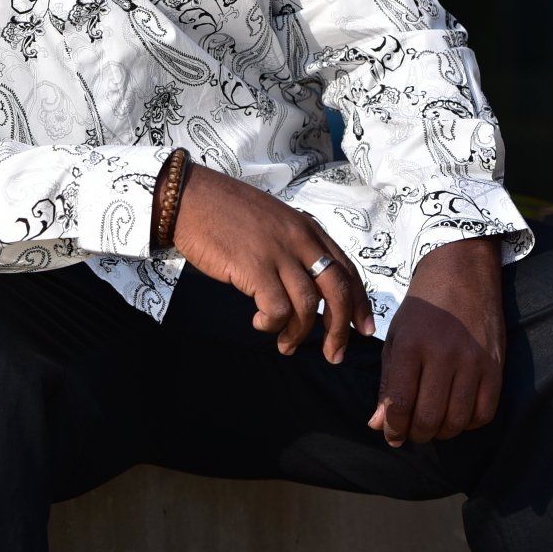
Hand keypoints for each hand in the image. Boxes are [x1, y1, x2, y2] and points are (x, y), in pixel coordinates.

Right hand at [170, 162, 374, 364]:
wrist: (190, 197)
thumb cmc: (225, 210)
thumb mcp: (273, 221)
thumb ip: (293, 245)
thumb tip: (303, 283)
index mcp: (308, 229)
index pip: (347, 270)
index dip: (360, 304)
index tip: (362, 329)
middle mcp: (300, 240)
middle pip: (337, 291)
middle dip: (340, 329)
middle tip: (334, 353)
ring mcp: (278, 253)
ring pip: (309, 305)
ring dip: (301, 333)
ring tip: (287, 346)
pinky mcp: (254, 268)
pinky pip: (278, 308)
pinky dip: (272, 324)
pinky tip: (260, 324)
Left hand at [367, 235, 506, 446]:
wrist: (462, 274)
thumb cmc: (422, 308)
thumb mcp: (395, 338)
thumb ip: (387, 383)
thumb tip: (378, 424)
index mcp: (410, 346)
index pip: (400, 403)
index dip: (393, 428)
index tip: (390, 436)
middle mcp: (442, 355)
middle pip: (428, 417)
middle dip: (415, 434)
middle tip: (411, 433)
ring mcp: (473, 362)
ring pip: (457, 421)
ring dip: (442, 433)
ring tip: (432, 426)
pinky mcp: (496, 367)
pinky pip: (485, 413)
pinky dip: (469, 423)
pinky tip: (457, 415)